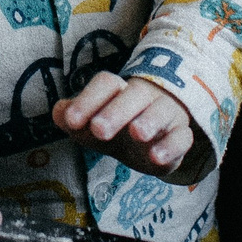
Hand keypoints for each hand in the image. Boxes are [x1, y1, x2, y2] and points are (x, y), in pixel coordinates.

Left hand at [52, 72, 209, 183]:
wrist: (150, 142)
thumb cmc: (115, 127)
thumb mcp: (90, 124)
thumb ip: (70, 117)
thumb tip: (59, 112)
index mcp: (118, 90)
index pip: (106, 84)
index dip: (87, 100)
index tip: (71, 121)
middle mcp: (144, 97)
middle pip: (134, 95)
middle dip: (115, 111)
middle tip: (98, 130)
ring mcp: (166, 115)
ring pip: (161, 111)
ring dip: (148, 121)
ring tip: (135, 134)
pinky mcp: (180, 136)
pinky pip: (182, 137)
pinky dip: (171, 146)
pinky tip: (156, 158)